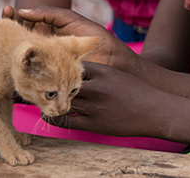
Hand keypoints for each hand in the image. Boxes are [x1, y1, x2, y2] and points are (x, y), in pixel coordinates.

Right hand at [2, 5, 133, 69]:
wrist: (111, 59)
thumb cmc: (94, 36)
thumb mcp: (69, 19)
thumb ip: (48, 13)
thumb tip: (24, 10)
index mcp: (44, 33)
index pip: (23, 24)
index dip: (13, 16)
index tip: (7, 9)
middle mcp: (40, 49)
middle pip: (16, 40)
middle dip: (7, 28)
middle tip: (2, 19)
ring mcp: (40, 65)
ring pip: (17, 58)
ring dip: (8, 49)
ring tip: (3, 36)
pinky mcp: (43, 80)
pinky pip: (27, 76)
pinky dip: (16, 69)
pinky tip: (12, 61)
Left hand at [48, 62, 166, 137]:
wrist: (155, 111)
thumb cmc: (137, 92)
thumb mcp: (117, 75)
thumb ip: (97, 73)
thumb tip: (75, 72)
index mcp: (104, 72)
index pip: (73, 66)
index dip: (59, 67)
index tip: (47, 68)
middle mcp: (98, 88)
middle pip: (64, 82)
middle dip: (50, 83)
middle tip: (34, 82)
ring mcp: (96, 107)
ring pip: (64, 102)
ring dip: (50, 101)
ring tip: (40, 99)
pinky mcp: (95, 124)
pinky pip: (68, 121)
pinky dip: (55, 118)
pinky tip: (48, 115)